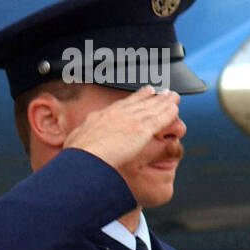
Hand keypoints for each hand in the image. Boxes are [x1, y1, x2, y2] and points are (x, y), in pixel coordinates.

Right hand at [64, 85, 180, 171]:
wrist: (85, 159)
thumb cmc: (77, 155)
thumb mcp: (74, 142)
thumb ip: (79, 139)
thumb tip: (76, 143)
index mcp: (100, 117)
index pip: (119, 106)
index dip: (131, 100)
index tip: (140, 94)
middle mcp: (116, 115)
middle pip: (137, 103)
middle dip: (148, 97)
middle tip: (157, 91)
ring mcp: (130, 121)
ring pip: (151, 108)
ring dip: (163, 102)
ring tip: (173, 96)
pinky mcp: (142, 130)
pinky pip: (159, 119)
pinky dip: (168, 113)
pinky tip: (175, 109)